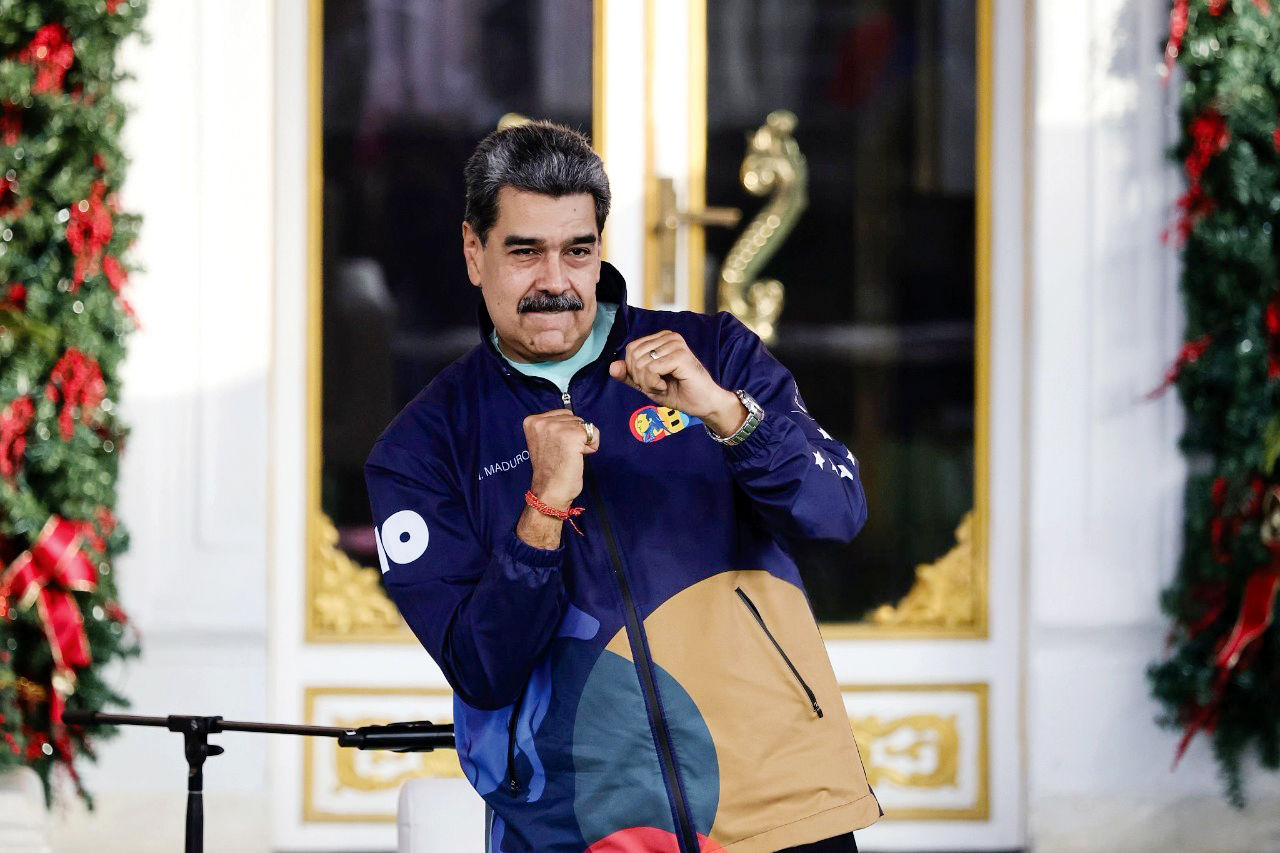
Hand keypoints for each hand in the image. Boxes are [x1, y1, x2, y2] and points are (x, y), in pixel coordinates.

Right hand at [522, 408, 598, 507]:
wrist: (550, 491)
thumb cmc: (550, 470)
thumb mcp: (544, 441)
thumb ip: (554, 428)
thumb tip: (578, 422)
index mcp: (532, 421)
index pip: (563, 414)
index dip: (567, 432)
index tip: (556, 448)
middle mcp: (542, 421)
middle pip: (575, 418)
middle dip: (575, 435)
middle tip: (564, 454)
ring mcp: (556, 428)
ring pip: (584, 425)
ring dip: (583, 441)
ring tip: (570, 456)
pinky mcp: (571, 436)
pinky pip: (593, 433)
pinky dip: (592, 446)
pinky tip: (579, 457)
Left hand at [608, 331, 746, 436]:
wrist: (704, 404)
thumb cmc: (679, 393)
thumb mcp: (648, 385)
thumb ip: (630, 376)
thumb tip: (612, 367)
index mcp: (661, 339)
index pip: (631, 349)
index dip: (635, 371)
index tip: (653, 381)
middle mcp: (669, 336)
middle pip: (634, 355)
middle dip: (641, 378)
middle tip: (658, 385)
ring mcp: (675, 344)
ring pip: (641, 363)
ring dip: (648, 382)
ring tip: (664, 385)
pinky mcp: (680, 355)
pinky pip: (651, 369)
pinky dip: (654, 384)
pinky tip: (667, 386)